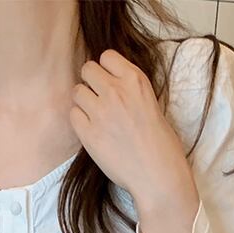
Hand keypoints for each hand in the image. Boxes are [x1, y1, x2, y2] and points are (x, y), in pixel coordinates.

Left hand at [70, 49, 197, 217]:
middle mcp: (116, 91)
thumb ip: (129, 90)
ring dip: (83, 102)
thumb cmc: (160, 144)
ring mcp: (101, 112)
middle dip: (91, 83)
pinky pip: (73, 115)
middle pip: (87, 70)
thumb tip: (108, 85)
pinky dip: (80, 121)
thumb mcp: (150, 103)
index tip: (110, 83)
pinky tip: (92, 131)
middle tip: (99, 100)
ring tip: (95, 118)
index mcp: (135, 80)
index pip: (106, 56)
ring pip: (77, 91)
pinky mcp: (89, 134)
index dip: (106, 70)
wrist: (157, 174)